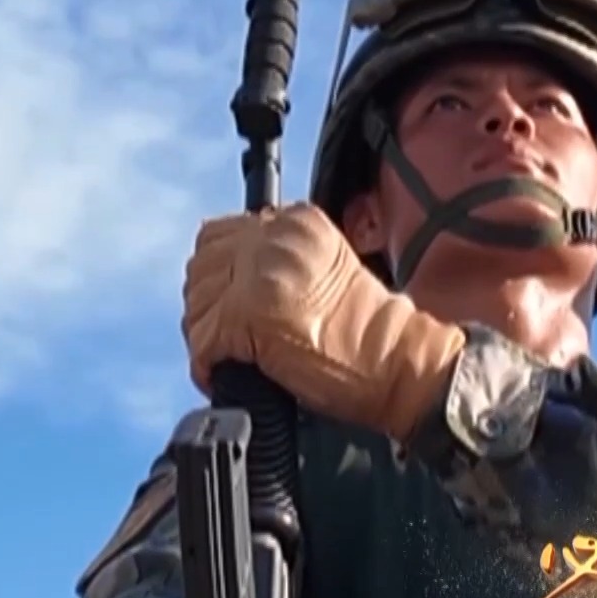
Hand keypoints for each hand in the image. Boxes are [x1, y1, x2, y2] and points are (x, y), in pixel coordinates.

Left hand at [181, 203, 466, 441]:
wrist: (399, 364)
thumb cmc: (367, 333)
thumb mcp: (323, 269)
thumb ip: (277, 261)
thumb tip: (227, 281)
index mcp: (293, 223)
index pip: (217, 237)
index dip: (216, 276)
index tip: (225, 303)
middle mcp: (274, 239)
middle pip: (201, 268)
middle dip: (205, 305)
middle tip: (222, 335)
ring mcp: (260, 275)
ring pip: (197, 302)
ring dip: (204, 335)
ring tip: (225, 355)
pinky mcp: (250, 315)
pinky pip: (204, 339)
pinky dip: (207, 364)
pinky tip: (222, 374)